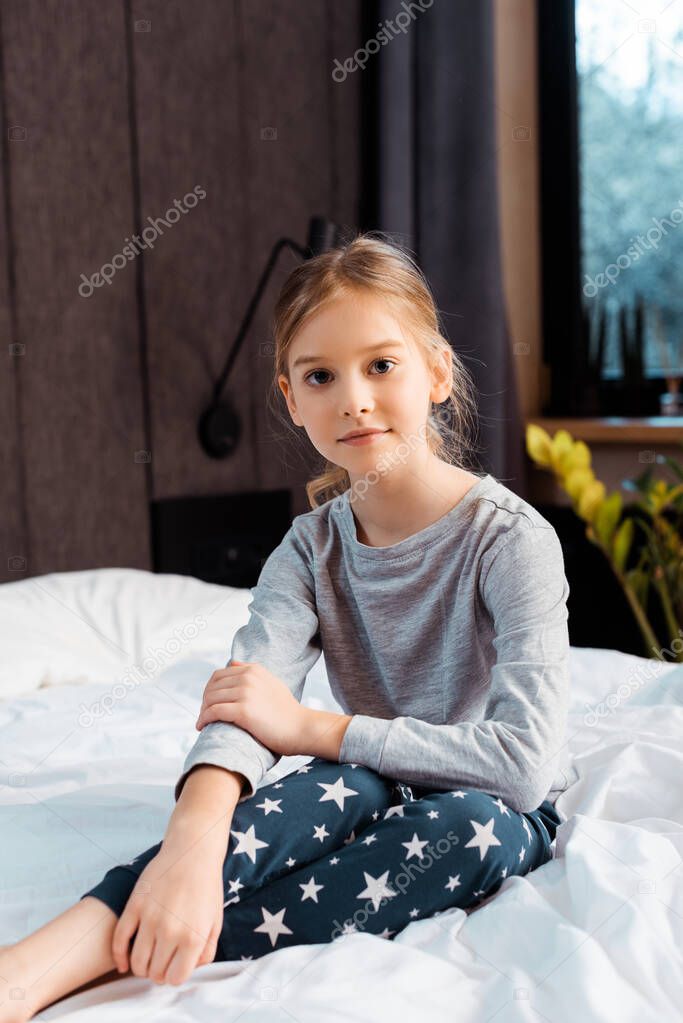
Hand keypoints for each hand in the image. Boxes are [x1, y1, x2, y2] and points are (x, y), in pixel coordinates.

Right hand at [112, 846, 223, 984]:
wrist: (193, 851)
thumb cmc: (206, 887)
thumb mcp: (216, 921)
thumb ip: (206, 951)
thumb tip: (188, 969)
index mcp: (193, 937)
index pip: (175, 978)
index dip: (173, 977)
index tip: (173, 969)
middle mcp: (171, 931)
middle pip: (154, 973)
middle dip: (157, 973)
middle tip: (160, 962)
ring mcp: (150, 918)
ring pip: (137, 962)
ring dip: (140, 967)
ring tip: (147, 958)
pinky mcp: (135, 906)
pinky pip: (119, 941)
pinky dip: (119, 957)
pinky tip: (123, 962)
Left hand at [195, 660, 305, 756]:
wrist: (300, 728)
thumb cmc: (286, 710)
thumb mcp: (271, 682)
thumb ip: (252, 671)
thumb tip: (233, 663)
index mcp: (253, 670)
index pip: (218, 675)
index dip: (209, 690)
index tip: (208, 704)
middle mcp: (248, 678)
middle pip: (212, 687)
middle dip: (204, 701)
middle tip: (204, 715)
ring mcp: (246, 693)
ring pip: (210, 699)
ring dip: (202, 711)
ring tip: (202, 722)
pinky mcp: (244, 711)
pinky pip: (214, 712)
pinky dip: (204, 719)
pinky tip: (202, 726)